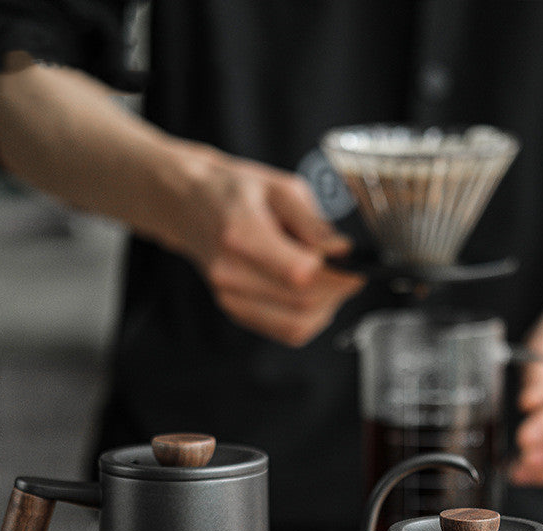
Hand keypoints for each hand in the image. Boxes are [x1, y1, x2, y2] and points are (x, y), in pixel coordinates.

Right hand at [161, 143, 364, 345]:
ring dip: (325, 309)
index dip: (337, 275)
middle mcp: (231, 270)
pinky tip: (313, 297)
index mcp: (242, 233)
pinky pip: (284, 331)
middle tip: (350, 274)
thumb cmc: (233, 191)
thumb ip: (312, 222)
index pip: (300, 274)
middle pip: (302, 302)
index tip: (356, 265)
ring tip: (332, 284)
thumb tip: (341, 251)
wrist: (187, 203)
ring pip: (297, 324)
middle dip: (337, 291)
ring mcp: (229, 295)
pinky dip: (308, 319)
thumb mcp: (279, 187)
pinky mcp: (234, 309)